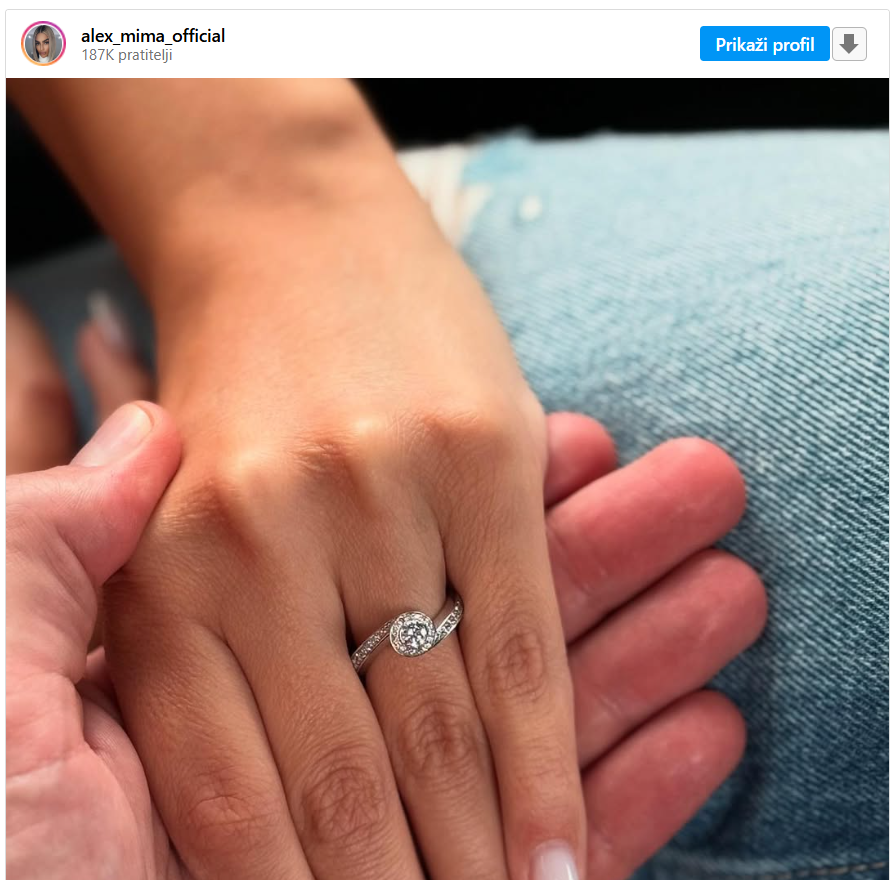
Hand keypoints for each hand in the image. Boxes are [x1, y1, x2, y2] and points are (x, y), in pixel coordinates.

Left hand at [6, 318, 764, 878]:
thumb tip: (235, 798)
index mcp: (168, 578)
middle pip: (345, 778)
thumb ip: (153, 635)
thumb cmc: (230, 391)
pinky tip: (567, 850)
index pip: (233, 793)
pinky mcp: (476, 457)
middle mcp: (267, 541)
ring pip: (441, 726)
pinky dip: (551, 760)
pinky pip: (520, 642)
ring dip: (487, 855)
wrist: (288, 228)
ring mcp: (378, 495)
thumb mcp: (151, 523)